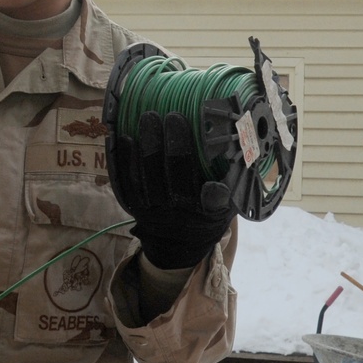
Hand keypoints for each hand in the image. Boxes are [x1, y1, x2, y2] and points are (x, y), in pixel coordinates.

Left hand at [111, 110, 234, 268]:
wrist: (178, 246)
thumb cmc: (206, 216)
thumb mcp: (225, 208)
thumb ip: (229, 186)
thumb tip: (241, 150)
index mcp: (204, 213)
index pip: (206, 193)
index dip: (202, 169)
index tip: (210, 148)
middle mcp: (176, 212)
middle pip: (170, 175)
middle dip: (171, 143)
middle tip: (172, 115)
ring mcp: (151, 208)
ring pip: (145, 176)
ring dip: (145, 145)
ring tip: (148, 118)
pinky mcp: (133, 204)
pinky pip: (124, 181)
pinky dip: (122, 159)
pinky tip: (121, 136)